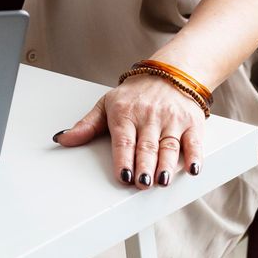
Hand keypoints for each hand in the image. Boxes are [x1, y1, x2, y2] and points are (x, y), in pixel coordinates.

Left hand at [53, 72, 203, 188]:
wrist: (168, 74)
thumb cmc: (134, 95)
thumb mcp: (106, 105)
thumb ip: (86, 126)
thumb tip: (62, 139)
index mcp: (125, 114)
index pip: (124, 140)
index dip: (123, 159)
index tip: (122, 176)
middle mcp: (149, 117)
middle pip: (146, 146)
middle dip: (144, 165)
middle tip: (142, 183)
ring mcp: (171, 120)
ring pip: (168, 146)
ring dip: (166, 164)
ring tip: (161, 181)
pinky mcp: (191, 124)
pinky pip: (193, 142)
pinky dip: (194, 156)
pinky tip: (192, 169)